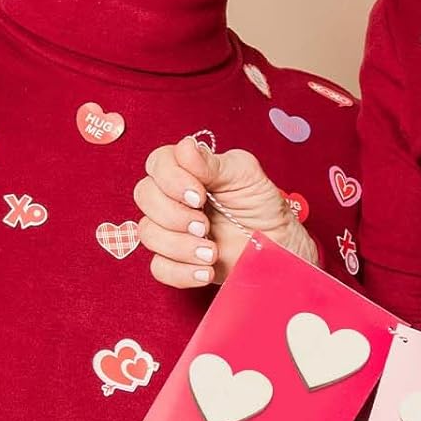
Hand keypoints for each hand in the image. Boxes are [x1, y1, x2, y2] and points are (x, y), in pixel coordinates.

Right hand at [134, 136, 316, 289]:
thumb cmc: (261, 204)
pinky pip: (159, 268)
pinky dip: (182, 272)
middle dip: (173, 214)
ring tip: (213, 252)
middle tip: (205, 225)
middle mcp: (172, 198)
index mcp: (185, 170)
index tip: (199, 195)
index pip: (157, 164)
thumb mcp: (245, 174)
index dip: (171, 180)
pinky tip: (206, 270)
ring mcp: (171, 231)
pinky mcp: (177, 262)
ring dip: (179, 245)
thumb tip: (185, 148)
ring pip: (148, 234)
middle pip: (144, 197)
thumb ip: (213, 163)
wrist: (277, 245)